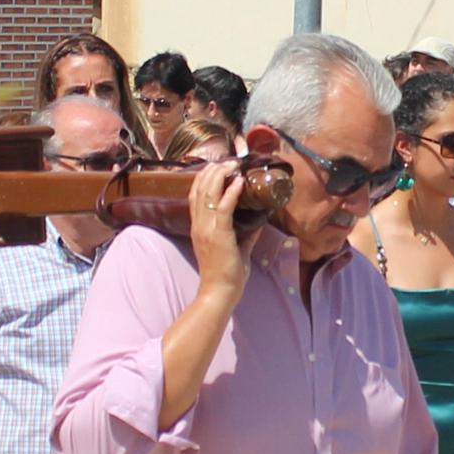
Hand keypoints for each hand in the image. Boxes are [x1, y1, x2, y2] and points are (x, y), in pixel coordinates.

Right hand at [181, 159, 250, 299]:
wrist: (219, 292)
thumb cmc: (226, 275)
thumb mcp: (236, 250)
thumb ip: (246, 236)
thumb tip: (258, 223)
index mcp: (199, 228)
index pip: (195, 196)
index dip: (203, 178)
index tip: (215, 166)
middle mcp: (200, 225)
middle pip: (200, 190)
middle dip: (212, 171)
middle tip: (226, 161)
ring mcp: (207, 229)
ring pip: (209, 194)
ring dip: (220, 176)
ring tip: (232, 165)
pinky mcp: (219, 234)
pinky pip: (223, 208)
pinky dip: (231, 192)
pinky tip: (239, 182)